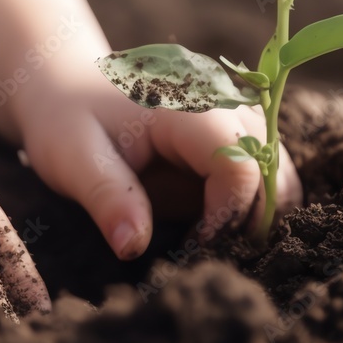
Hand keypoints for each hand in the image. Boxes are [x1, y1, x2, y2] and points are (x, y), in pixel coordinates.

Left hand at [12, 61, 302, 257]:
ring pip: (278, 174)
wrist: (64, 90)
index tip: (193, 246)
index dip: (227, 215)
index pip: (240, 166)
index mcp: (187, 106)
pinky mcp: (232, 136)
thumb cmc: (66, 122)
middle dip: (250, 221)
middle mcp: (223, 103)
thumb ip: (107, 198)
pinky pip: (263, 175)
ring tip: (206, 241)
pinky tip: (208, 226)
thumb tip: (132, 247)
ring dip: (255, 215)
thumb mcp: (73, 159)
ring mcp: (234, 117)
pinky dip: (248, 207)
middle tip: (204, 251)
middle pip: (274, 171)